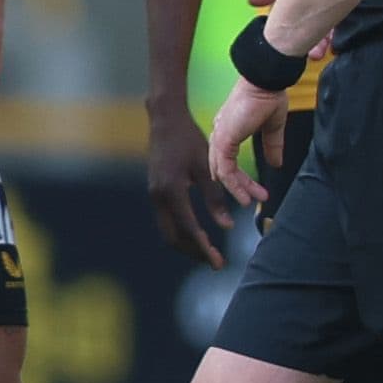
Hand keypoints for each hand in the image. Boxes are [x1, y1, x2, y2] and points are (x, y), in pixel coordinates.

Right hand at [147, 98, 230, 265]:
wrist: (165, 120)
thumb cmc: (189, 139)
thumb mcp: (206, 167)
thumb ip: (215, 198)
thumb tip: (227, 226)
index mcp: (172, 191)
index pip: (189, 229)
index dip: (204, 247)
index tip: (218, 262)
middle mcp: (159, 197)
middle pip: (174, 237)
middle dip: (194, 252)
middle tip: (215, 262)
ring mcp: (154, 194)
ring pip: (168, 230)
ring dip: (187, 243)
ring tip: (208, 251)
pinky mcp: (156, 190)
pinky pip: (167, 219)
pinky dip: (181, 231)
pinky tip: (197, 232)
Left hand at [205, 77, 288, 207]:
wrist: (266, 82)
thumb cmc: (269, 96)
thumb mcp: (272, 127)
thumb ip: (272, 146)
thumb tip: (276, 164)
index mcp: (229, 128)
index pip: (229, 159)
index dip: (241, 177)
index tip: (256, 189)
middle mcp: (221, 133)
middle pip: (224, 168)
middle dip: (239, 186)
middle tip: (254, 199)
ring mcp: (220, 137)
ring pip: (223, 172)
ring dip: (238, 189)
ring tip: (251, 201)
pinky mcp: (223, 140)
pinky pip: (225, 170)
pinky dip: (234, 185)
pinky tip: (245, 195)